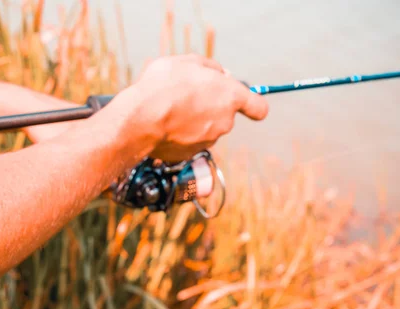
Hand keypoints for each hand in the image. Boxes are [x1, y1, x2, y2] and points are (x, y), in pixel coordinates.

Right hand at [119, 54, 268, 160]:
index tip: (248, 105)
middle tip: (186, 96)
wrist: (141, 119)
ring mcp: (209, 141)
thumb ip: (210, 68)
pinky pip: (188, 142)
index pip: (258, 107)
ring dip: (192, 121)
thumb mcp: (187, 62)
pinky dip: (179, 136)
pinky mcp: (190, 154)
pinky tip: (163, 126)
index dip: (253, 105)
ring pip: (205, 129)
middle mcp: (225, 122)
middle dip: (209, 107)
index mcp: (230, 97)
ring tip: (169, 110)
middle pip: (224, 116)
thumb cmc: (164, 85)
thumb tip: (220, 75)